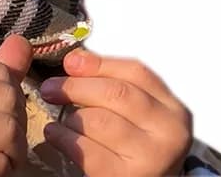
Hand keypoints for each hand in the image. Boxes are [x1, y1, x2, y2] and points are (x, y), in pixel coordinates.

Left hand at [39, 48, 192, 175]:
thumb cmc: (132, 144)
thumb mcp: (132, 111)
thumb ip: (108, 81)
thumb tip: (74, 60)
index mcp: (171, 108)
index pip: (136, 73)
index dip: (98, 64)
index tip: (69, 62)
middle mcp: (168, 133)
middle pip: (116, 93)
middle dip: (76, 87)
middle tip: (50, 88)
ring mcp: (151, 159)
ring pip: (99, 121)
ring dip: (70, 117)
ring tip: (60, 119)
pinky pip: (86, 150)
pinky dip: (63, 137)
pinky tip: (55, 134)